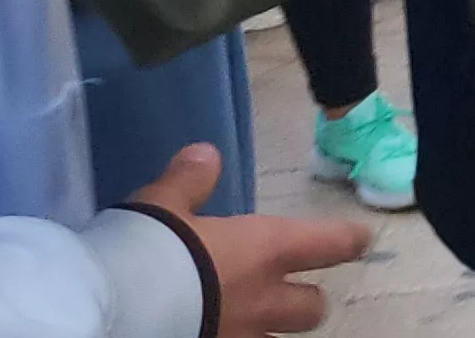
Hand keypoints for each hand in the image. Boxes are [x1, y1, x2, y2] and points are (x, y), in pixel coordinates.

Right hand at [129, 145, 366, 337]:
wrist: (113, 310)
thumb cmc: (147, 249)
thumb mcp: (162, 205)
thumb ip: (188, 182)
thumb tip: (206, 154)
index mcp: (263, 251)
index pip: (328, 243)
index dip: (348, 241)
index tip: (361, 239)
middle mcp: (262, 301)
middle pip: (313, 309)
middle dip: (307, 301)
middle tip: (295, 292)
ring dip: (272, 332)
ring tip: (255, 323)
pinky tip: (216, 334)